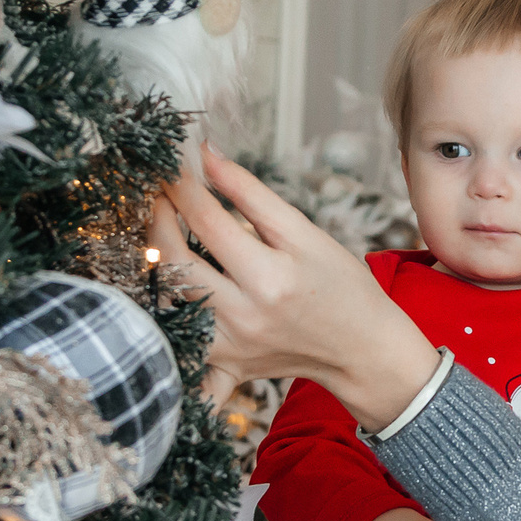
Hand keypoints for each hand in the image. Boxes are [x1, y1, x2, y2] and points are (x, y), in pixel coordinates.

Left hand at [151, 150, 442, 426]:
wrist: (363, 347)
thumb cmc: (341, 286)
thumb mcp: (304, 233)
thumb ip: (251, 193)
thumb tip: (207, 156)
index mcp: (270, 278)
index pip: (207, 222)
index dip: (182, 187)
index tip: (172, 166)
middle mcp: (244, 317)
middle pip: (174, 262)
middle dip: (158, 220)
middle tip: (160, 196)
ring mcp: (231, 347)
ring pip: (166, 301)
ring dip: (156, 262)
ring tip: (164, 234)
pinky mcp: (226, 365)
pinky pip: (181, 351)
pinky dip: (164, 327)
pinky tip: (162, 298)